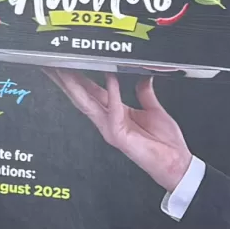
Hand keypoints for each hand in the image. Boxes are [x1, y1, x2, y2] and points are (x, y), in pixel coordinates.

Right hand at [45, 70, 193, 193]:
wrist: (176, 164)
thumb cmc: (165, 144)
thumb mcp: (154, 111)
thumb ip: (145, 93)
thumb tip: (143, 76)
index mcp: (115, 114)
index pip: (91, 92)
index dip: (78, 77)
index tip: (68, 64)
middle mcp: (109, 121)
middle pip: (81, 97)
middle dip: (65, 80)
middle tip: (53, 64)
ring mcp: (111, 128)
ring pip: (87, 103)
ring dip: (74, 86)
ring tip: (65, 70)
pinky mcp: (119, 134)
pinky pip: (113, 108)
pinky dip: (112, 91)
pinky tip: (110, 77)